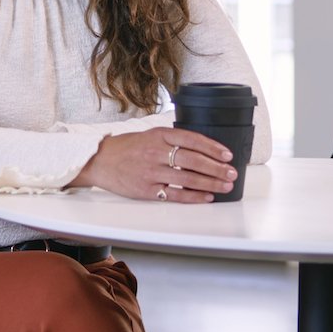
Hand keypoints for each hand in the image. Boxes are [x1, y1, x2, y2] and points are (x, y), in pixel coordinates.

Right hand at [71, 127, 236, 202]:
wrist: (100, 161)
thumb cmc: (127, 147)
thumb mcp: (149, 134)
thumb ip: (172, 139)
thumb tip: (202, 149)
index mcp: (159, 134)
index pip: (192, 139)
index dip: (213, 147)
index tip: (227, 154)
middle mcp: (156, 152)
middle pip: (193, 160)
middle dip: (216, 168)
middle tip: (232, 173)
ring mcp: (151, 172)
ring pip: (187, 178)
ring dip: (210, 183)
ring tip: (225, 185)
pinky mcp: (146, 190)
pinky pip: (174, 194)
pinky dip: (193, 196)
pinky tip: (206, 197)